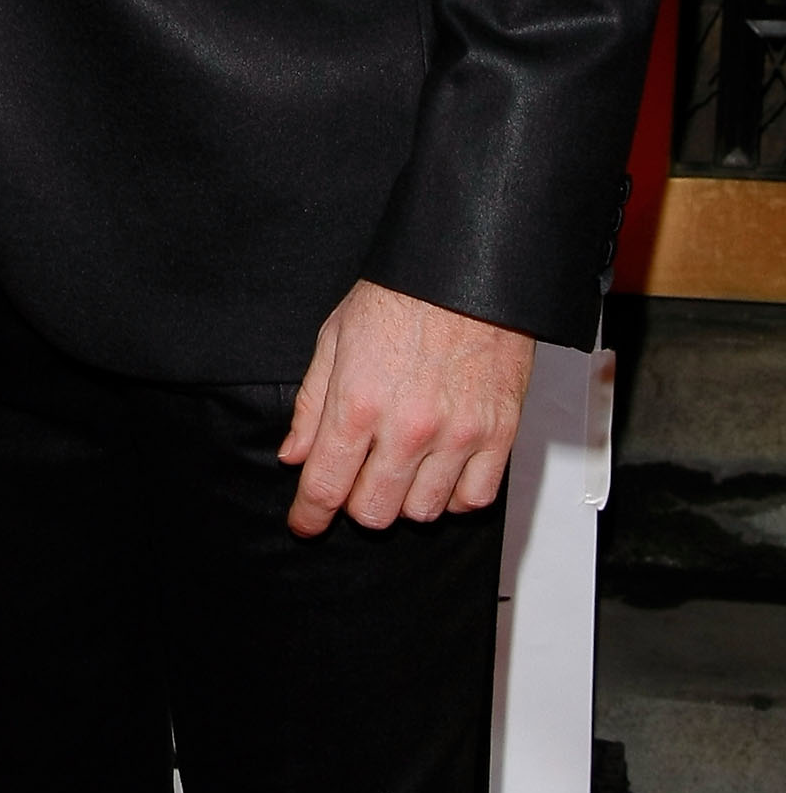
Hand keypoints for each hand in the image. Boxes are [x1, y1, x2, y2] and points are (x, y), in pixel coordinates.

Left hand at [279, 281, 533, 536]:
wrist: (467, 270)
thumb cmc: (402, 294)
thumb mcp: (335, 337)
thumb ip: (312, 404)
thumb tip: (294, 455)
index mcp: (358, 402)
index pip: (324, 486)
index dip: (308, 515)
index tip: (305, 522)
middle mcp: (408, 428)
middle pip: (373, 512)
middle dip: (355, 503)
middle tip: (356, 478)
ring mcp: (456, 435)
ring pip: (422, 513)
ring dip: (404, 499)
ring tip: (400, 466)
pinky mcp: (498, 434)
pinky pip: (473, 499)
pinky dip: (453, 496)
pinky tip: (440, 470)